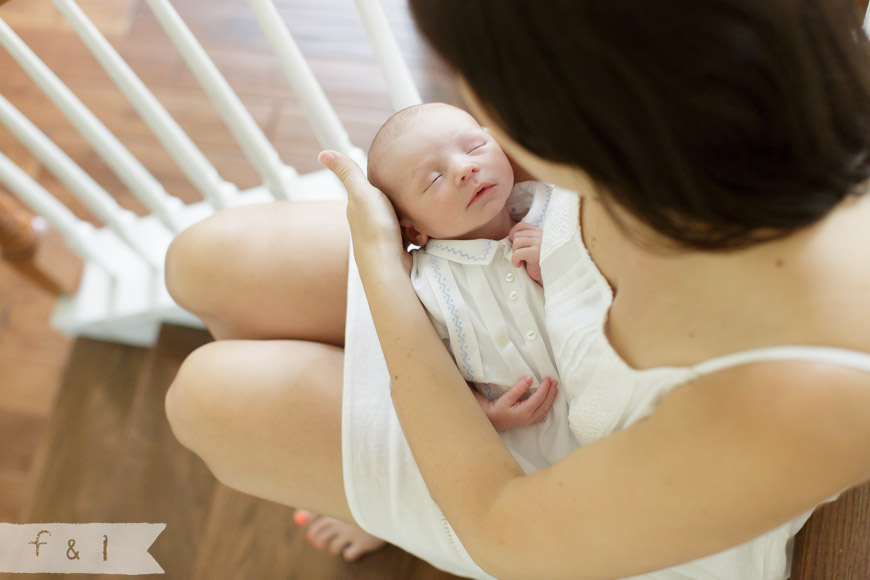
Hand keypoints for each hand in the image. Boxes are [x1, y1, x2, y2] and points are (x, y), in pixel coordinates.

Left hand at [319, 150, 410, 273]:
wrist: (389, 268)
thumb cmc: (375, 230)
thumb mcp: (362, 194)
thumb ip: (348, 172)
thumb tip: (323, 152)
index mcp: (357, 208)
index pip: (376, 188)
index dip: (388, 188)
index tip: (396, 192)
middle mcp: (366, 224)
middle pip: (393, 204)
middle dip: (404, 206)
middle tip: (405, 213)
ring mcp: (381, 238)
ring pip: (404, 219)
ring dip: (412, 221)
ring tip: (412, 227)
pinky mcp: (395, 251)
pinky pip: (411, 235)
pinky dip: (416, 235)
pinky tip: (417, 240)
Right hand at [474, 376, 558, 431]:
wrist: (489, 421)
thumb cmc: (495, 409)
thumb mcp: (506, 397)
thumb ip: (518, 388)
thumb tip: (529, 378)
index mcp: (524, 412)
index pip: (539, 398)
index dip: (545, 388)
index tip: (548, 378)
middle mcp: (529, 418)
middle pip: (545, 405)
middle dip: (551, 393)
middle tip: (555, 382)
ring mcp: (529, 421)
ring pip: (545, 410)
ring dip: (551, 399)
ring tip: (555, 390)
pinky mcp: (527, 422)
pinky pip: (542, 415)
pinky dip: (547, 407)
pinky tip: (548, 402)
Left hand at [509, 222, 542, 284]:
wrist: (549, 275)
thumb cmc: (539, 262)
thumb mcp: (533, 247)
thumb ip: (526, 239)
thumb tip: (509, 236)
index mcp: (539, 232)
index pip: (521, 226)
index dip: (513, 234)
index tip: (515, 245)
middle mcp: (540, 235)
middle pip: (517, 235)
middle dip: (515, 247)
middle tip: (520, 256)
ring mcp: (539, 243)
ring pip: (516, 242)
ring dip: (515, 253)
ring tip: (521, 260)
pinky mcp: (536, 252)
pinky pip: (517, 253)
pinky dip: (515, 260)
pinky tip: (519, 265)